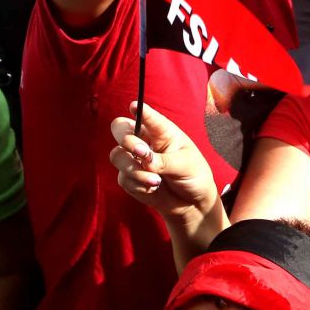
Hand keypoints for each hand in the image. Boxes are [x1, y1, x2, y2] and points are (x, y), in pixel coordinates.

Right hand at [109, 106, 220, 225]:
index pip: (147, 116)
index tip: (134, 106)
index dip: (140, 110)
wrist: (191, 203)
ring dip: (134, 169)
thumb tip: (144, 160)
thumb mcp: (185, 165)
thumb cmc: (192, 175)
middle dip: (125, 138)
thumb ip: (164, 161)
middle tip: (139, 151)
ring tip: (156, 181)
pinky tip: (154, 188)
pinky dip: (138, 185)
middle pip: (120, 129)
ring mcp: (135, 159)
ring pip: (117, 155)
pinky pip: (123, 178)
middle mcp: (144, 141)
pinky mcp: (129, 178)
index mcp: (162, 131)